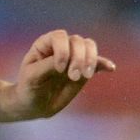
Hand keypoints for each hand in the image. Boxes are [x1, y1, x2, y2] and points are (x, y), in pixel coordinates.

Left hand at [1, 30, 115, 119]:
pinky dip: (104, 64)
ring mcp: (74, 57)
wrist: (35, 103)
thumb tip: (69, 60)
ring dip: (91, 59)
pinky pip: (98, 62)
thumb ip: (48, 66)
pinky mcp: (84, 69)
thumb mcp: (33, 76)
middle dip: (79, 58)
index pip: (59, 36)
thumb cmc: (29, 87)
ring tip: (86, 76)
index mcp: (45, 44)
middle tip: (73, 77)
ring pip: (89, 46)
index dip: (63, 50)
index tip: (59, 69)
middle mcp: (61, 47)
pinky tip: (110, 68)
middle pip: (78, 41)